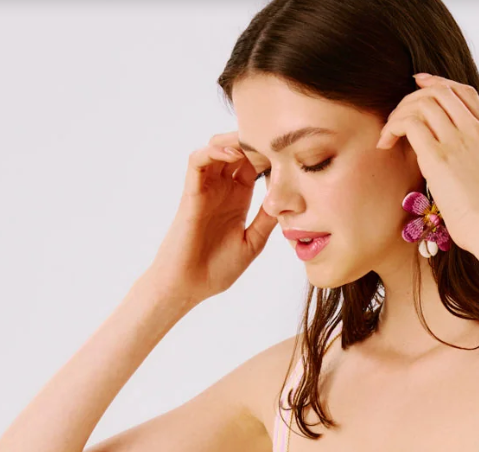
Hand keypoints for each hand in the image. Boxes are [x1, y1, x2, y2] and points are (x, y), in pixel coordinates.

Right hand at [146, 134, 277, 306]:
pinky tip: (232, 154)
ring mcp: (206, 189)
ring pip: (217, 147)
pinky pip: (197, 160)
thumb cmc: (216, 269)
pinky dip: (213, 151)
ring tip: (255, 141)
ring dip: (234, 140)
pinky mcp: (191, 193)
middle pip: (238, 149)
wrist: (189, 286)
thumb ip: (267, 220)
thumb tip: (289, 199)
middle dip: (255, 140)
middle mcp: (222, 189)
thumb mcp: (252, 243)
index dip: (270, 154)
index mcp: (238, 198)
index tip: (289, 152)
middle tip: (274, 138)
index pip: (255, 164)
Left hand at [376, 74, 478, 253]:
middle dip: (413, 97)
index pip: (464, 94)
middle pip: (440, 92)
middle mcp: (476, 131)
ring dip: (399, 113)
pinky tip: (386, 143)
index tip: (420, 85)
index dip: (438, 84)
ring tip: (389, 134)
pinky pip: (410, 124)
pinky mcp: (439, 158)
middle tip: (397, 116)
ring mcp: (458, 141)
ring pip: (423, 103)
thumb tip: (463, 165)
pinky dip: (393, 127)